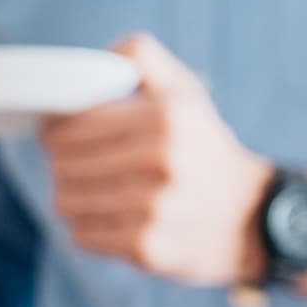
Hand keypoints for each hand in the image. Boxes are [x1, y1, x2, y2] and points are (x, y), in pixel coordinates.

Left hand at [39, 36, 273, 285]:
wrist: (251, 219)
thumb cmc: (203, 150)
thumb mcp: (185, 92)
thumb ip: (141, 59)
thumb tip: (93, 60)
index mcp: (168, 116)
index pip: (69, 124)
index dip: (54, 130)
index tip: (59, 135)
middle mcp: (162, 160)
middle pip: (61, 164)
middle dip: (64, 164)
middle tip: (84, 165)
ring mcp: (153, 208)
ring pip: (65, 201)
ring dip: (74, 197)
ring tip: (102, 192)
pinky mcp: (146, 248)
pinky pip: (80, 236)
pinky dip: (89, 229)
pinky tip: (116, 219)